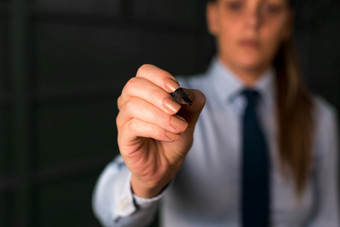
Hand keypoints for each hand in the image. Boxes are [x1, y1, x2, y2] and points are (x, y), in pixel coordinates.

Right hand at [116, 64, 204, 197]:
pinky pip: (134, 126)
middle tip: (177, 109)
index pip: (144, 72)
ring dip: (160, 116)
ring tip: (179, 127)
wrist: (166, 165)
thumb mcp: (189, 118)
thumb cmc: (174, 137)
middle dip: (158, 95)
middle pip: (134, 85)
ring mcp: (124, 119)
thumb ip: (193, 104)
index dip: (159, 76)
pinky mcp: (124, 137)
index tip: (175, 88)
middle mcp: (130, 102)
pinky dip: (156, 129)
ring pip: (133, 106)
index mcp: (145, 92)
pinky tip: (170, 135)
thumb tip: (190, 95)